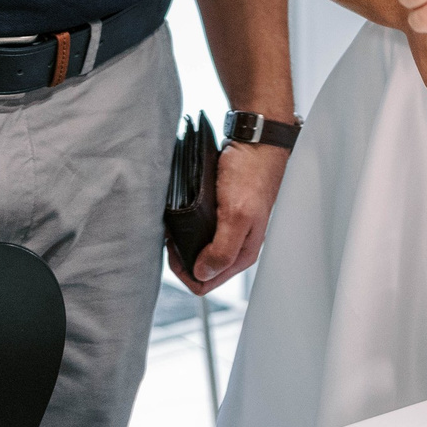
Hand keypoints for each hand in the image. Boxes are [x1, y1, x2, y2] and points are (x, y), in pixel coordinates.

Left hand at [173, 136, 289, 293]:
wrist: (256, 143)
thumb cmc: (251, 174)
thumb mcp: (237, 215)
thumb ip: (222, 250)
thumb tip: (202, 274)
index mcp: (242, 253)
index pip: (205, 283)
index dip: (184, 272)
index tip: (174, 249)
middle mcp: (236, 246)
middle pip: (200, 270)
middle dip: (180, 258)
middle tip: (171, 236)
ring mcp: (229, 231)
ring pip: (198, 252)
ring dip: (182, 243)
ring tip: (173, 225)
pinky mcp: (221, 215)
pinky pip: (199, 233)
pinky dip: (186, 228)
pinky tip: (181, 216)